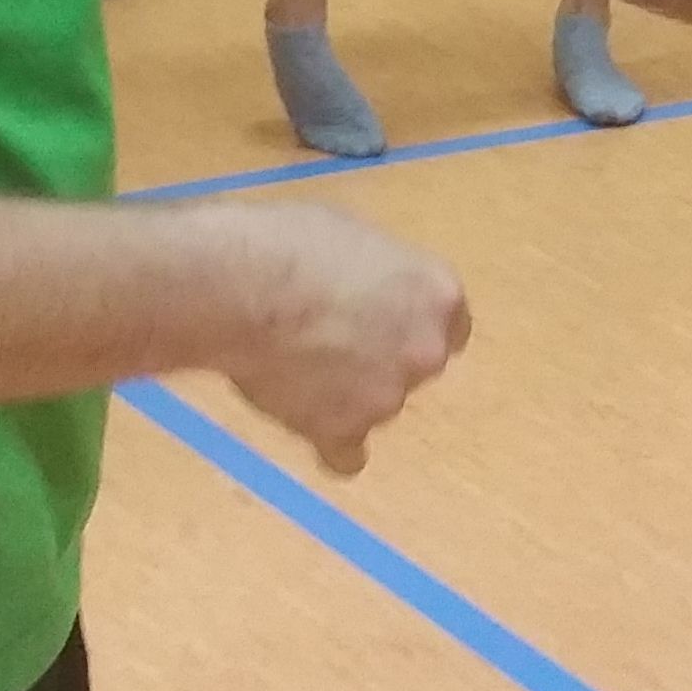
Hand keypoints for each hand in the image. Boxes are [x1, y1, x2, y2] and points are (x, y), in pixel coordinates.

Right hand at [211, 205, 469, 478]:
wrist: (241, 288)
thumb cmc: (292, 243)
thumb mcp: (353, 236)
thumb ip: (377, 276)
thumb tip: (366, 287)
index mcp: (437, 293)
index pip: (450, 324)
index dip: (412, 322)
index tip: (384, 319)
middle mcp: (425, 351)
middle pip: (416, 364)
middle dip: (382, 356)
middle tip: (331, 336)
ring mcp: (386, 398)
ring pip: (377, 405)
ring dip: (347, 393)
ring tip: (292, 363)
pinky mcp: (341, 432)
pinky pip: (345, 454)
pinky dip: (327, 439)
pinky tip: (302, 417)